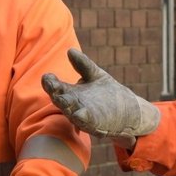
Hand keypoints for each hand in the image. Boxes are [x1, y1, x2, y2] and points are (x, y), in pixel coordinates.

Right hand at [41, 49, 160, 148]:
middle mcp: (74, 106)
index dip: (50, 82)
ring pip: (72, 112)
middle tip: (52, 87)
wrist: (128, 111)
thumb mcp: (94, 75)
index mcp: (71, 93)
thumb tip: (70, 50)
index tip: (47, 76)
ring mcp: (84, 117)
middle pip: (61, 101)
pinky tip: (79, 114)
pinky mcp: (96, 125)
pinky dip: (83, 119)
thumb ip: (83, 64)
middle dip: (56, 94)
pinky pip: (88, 123)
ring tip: (62, 100)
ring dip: (67, 107)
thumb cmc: (106, 93)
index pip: (56, 88)